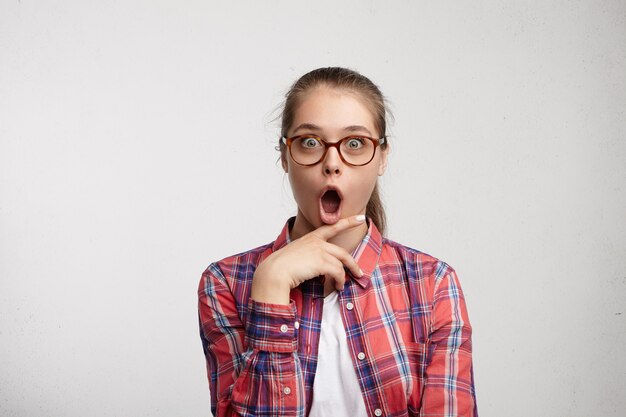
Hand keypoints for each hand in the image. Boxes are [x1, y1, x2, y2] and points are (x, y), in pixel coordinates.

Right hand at [250, 215, 365, 304]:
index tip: (361, 218)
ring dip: (343, 277)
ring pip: (341, 264)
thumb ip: (308, 255)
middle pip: (343, 253)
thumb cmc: (281, 266)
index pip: (333, 227)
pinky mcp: (321, 262)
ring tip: (340, 286)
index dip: (348, 222)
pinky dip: (339, 281)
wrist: (275, 271)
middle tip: (359, 272)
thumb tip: (316, 266)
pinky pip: (338, 272)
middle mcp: (317, 242)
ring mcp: (320, 251)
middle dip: (353, 264)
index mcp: (311, 238)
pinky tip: (336, 286)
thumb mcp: (295, 254)